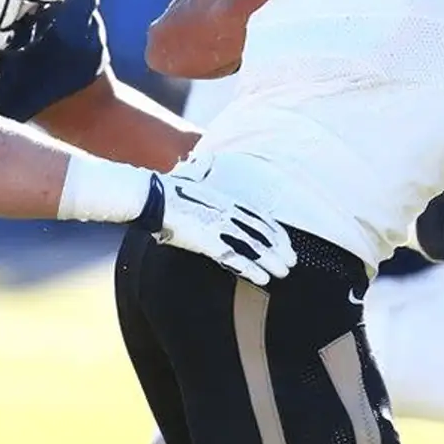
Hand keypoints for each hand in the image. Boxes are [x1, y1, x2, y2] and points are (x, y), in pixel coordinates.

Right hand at [140, 158, 295, 284]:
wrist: (152, 197)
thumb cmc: (169, 190)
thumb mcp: (192, 179)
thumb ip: (205, 177)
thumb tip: (206, 165)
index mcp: (227, 199)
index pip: (260, 216)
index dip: (276, 231)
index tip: (287, 243)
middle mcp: (228, 212)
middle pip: (261, 232)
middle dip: (279, 248)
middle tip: (291, 261)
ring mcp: (219, 227)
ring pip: (253, 247)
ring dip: (270, 261)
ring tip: (283, 272)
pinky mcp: (208, 242)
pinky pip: (234, 258)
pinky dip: (250, 269)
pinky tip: (262, 278)